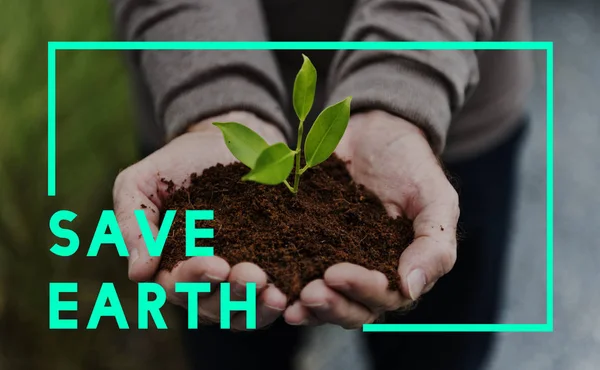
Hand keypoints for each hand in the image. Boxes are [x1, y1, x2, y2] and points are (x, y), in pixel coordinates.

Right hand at [113, 111, 288, 329]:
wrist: (221, 143)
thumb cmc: (174, 165)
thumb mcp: (139, 184)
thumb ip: (134, 225)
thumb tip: (139, 274)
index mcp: (168, 265)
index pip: (177, 285)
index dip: (195, 278)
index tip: (216, 263)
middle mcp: (201, 281)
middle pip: (211, 306)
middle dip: (232, 295)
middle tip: (253, 276)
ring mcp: (233, 279)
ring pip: (240, 312)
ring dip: (256, 306)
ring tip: (274, 293)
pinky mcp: (264, 269)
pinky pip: (266, 300)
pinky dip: (275, 303)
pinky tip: (288, 294)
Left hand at [284, 110, 458, 328]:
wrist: (375, 131)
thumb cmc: (412, 166)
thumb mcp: (436, 199)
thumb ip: (434, 245)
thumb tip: (411, 289)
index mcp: (398, 271)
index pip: (383, 296)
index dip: (361, 291)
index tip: (336, 273)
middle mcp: (365, 274)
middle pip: (350, 308)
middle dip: (329, 305)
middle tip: (308, 293)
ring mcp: (333, 261)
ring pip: (321, 297)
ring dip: (304, 304)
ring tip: (283, 300)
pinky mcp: (306, 244)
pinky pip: (293, 267)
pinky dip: (282, 278)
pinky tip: (267, 279)